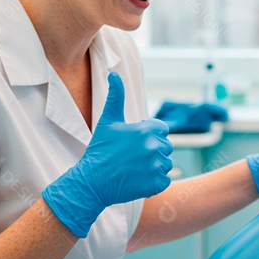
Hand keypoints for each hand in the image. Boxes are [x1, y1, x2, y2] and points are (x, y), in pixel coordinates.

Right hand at [42, 72, 173, 236]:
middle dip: (152, 150)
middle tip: (131, 157)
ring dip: (154, 166)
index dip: (148, 135)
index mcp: (147, 130)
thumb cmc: (100, 150)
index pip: (161, 129)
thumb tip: (113, 73)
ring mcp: (157, 166)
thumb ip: (116, 96)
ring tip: (134, 168)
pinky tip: (137, 179)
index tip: (133, 143)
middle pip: (165, 146)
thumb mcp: (108, 121)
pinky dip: (154, 181)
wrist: (92, 182)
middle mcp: (155, 147)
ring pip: (166, 163)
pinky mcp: (157, 184)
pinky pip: (164, 180)